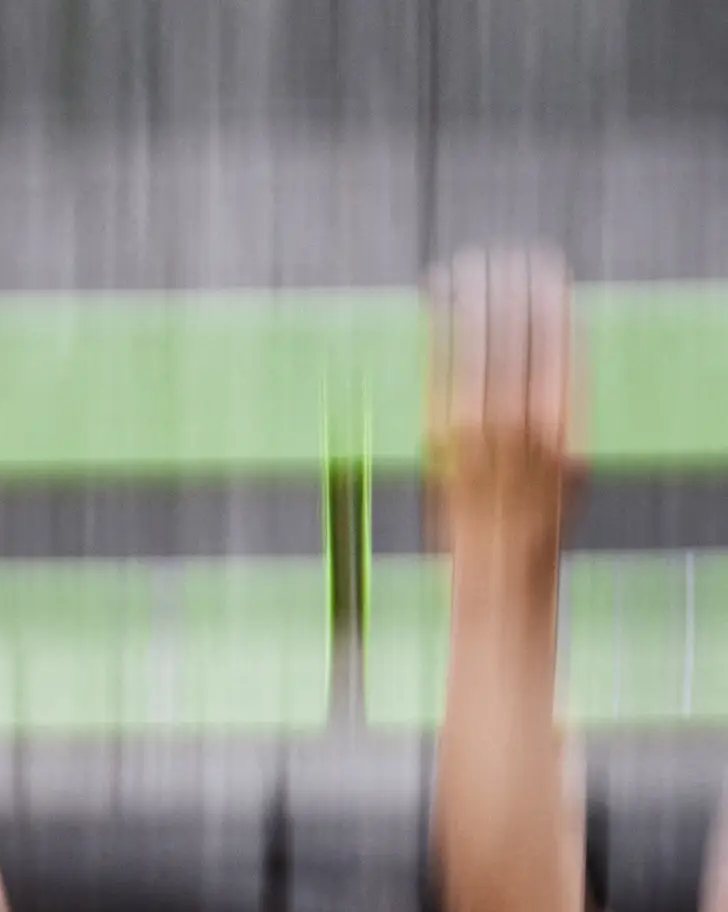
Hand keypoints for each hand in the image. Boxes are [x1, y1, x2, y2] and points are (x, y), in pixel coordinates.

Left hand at [429, 247, 580, 562]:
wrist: (500, 557)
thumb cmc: (540, 500)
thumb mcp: (572, 445)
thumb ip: (562, 395)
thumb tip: (553, 337)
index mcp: (564, 413)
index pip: (557, 336)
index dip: (547, 295)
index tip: (542, 264)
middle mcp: (521, 415)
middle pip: (514, 333)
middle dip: (505, 288)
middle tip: (499, 254)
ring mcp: (477, 424)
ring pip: (473, 343)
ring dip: (470, 298)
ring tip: (468, 265)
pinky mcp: (441, 433)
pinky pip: (437, 366)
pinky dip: (438, 328)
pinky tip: (438, 302)